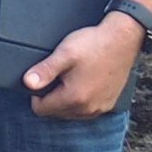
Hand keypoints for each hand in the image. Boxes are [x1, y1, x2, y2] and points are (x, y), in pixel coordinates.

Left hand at [25, 13, 143, 118]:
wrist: (123, 39)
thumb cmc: (94, 44)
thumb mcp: (64, 54)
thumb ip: (45, 70)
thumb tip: (27, 83)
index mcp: (74, 98)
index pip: (40, 109)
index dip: (36, 94)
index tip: (44, 78)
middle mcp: (88, 109)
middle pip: (55, 112)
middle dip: (51, 97)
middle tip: (60, 75)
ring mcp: (100, 108)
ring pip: (70, 112)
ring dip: (65, 99)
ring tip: (72, 77)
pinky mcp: (109, 104)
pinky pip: (86, 110)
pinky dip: (80, 100)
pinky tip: (84, 83)